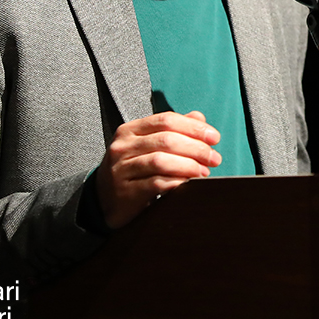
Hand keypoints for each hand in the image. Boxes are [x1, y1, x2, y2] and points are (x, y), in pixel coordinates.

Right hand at [94, 110, 220, 229]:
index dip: (194, 128)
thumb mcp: (148, 145)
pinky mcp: (125, 192)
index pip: (166, 120)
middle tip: (214, 158)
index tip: (214, 137)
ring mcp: (121, 169)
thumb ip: (173, 130)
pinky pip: (155, 184)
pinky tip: (188, 184)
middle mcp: (123, 147)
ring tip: (204, 172)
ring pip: (161, 161)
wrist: (103, 200)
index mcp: (130, 130)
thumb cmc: (133, 169)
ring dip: (189, 166)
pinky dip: (176, 182)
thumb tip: (200, 119)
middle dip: (196, 148)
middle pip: (166, 140)